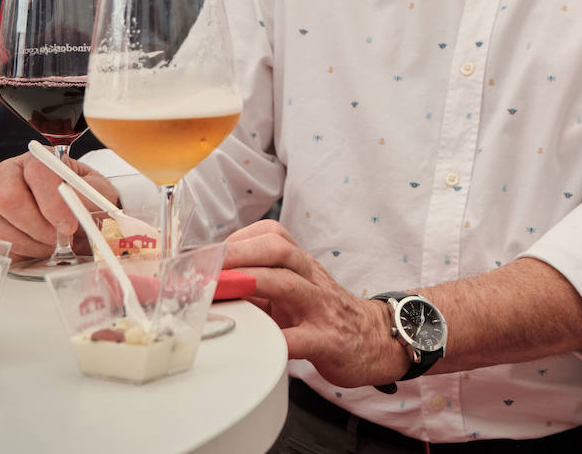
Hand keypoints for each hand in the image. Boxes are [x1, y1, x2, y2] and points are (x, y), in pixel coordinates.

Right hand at [0, 152, 118, 258]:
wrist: (75, 209)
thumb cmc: (85, 195)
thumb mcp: (96, 189)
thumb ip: (87, 194)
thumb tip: (74, 202)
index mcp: (36, 159)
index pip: (37, 172)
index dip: (52, 201)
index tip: (68, 224)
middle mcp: (7, 175)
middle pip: (7, 198)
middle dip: (38, 225)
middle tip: (60, 238)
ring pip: (3, 228)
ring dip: (34, 244)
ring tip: (55, 243)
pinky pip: (1, 246)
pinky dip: (25, 252)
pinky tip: (41, 246)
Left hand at [223, 220, 408, 387]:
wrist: (377, 340)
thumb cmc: (326, 316)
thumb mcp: (294, 296)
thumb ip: (259, 289)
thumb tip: (212, 286)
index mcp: (301, 267)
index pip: (272, 235)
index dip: (238, 240)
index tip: (206, 255)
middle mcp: (311, 280)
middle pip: (279, 250)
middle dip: (239, 253)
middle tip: (204, 266)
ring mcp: (320, 309)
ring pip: (289, 284)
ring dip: (251, 281)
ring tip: (218, 290)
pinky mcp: (327, 341)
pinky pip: (301, 339)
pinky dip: (277, 340)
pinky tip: (254, 344)